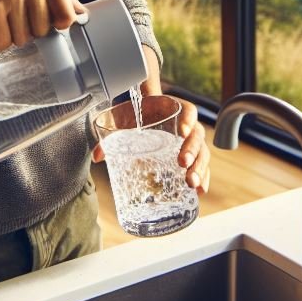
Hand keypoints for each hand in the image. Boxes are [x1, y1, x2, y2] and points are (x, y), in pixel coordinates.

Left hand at [91, 95, 210, 193]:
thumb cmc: (134, 116)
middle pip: (197, 135)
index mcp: (172, 109)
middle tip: (183, 163)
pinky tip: (200, 191)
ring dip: (200, 168)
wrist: (141, 115)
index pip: (188, 110)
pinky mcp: (190, 157)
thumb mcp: (122, 120)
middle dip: (193, 150)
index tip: (182, 130)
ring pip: (202, 152)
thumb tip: (98, 155)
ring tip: (191, 183)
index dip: (188, 118)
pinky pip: (202, 166)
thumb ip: (110, 134)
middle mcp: (186, 125)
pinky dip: (203, 177)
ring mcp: (190, 142)